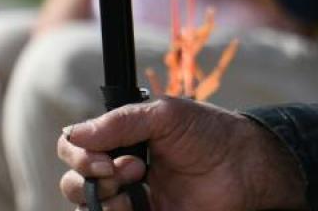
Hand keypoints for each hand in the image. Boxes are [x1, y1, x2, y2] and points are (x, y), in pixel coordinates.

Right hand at [57, 96, 304, 210]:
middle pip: (72, 183)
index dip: (78, 154)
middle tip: (135, 170)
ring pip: (87, 209)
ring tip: (136, 193)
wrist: (245, 168)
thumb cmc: (210, 134)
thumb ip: (122, 121)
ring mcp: (131, 200)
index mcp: (120, 140)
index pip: (74, 147)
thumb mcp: (167, 115)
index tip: (103, 158)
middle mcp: (119, 171)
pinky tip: (137, 207)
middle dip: (92, 178)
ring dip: (103, 202)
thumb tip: (74, 134)